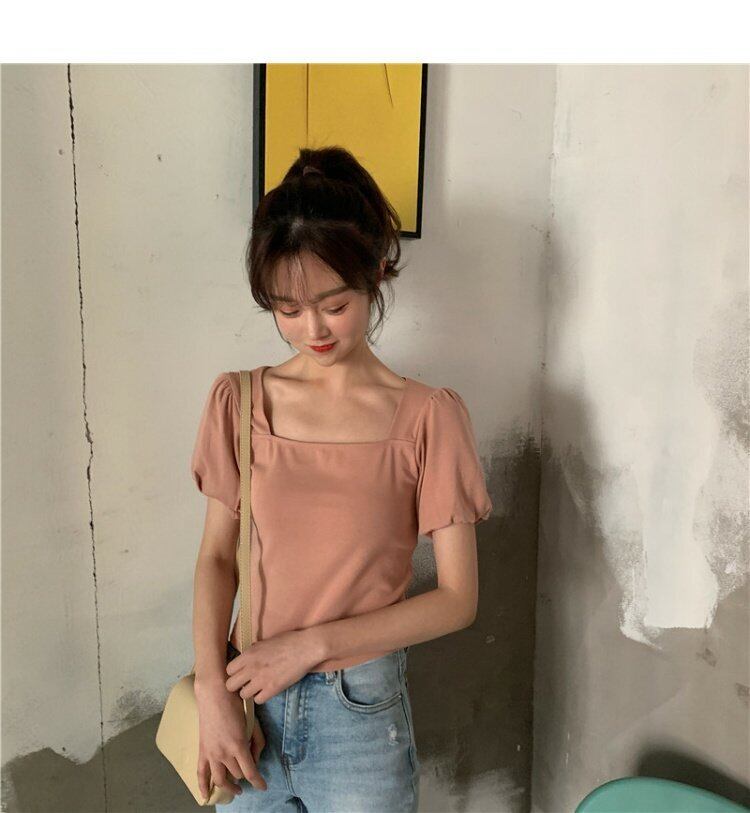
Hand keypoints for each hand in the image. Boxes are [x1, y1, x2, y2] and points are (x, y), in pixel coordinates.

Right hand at [195, 679, 267, 800]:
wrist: (214, 694)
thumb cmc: (236, 705)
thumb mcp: (252, 723)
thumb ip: (256, 743)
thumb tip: (254, 759)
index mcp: (238, 745)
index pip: (250, 772)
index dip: (258, 782)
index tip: (263, 787)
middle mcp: (224, 753)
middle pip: (237, 774)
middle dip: (245, 774)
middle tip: (249, 771)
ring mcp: (211, 753)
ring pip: (220, 779)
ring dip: (229, 787)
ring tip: (237, 790)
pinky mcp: (202, 751)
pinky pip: (200, 774)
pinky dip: (203, 787)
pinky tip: (206, 796)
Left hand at [225, 628, 322, 703]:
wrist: (306, 647)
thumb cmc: (288, 641)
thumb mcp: (266, 642)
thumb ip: (253, 651)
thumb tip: (246, 657)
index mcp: (249, 654)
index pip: (228, 670)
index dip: (234, 672)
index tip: (241, 673)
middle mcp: (252, 668)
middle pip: (230, 685)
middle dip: (236, 685)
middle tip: (245, 683)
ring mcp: (262, 680)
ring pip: (243, 695)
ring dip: (249, 692)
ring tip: (257, 687)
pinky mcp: (273, 689)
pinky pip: (258, 700)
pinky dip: (261, 696)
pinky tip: (267, 690)